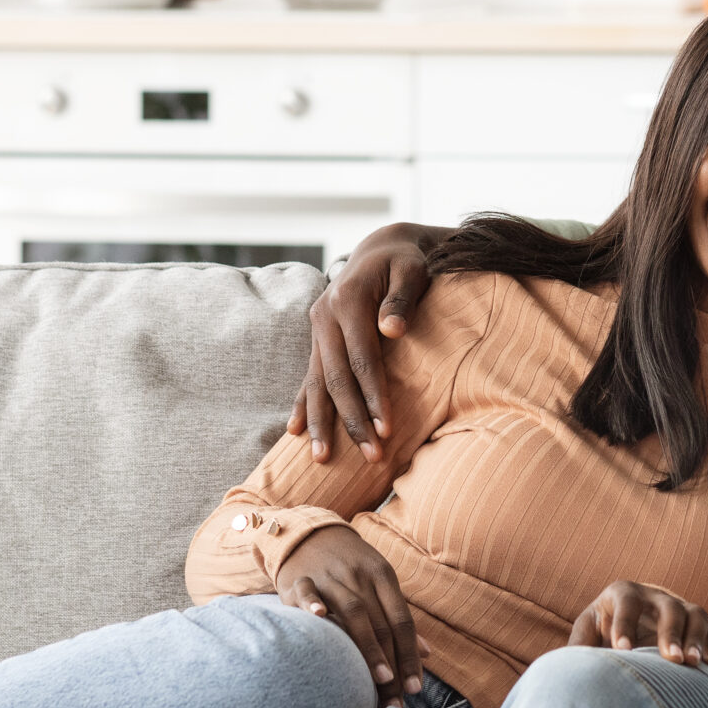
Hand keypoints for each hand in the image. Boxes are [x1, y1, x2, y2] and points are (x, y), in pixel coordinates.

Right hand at [276, 525, 427, 704]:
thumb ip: (399, 618)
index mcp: (383, 576)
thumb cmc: (350, 566)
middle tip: (396, 698)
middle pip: (381, 623)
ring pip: (353, 610)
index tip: (416, 688)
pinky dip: (313, 603)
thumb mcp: (379, 583)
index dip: (411, 654)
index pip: (402, 620)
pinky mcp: (300, 578)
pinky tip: (320, 617)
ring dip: (368, 646)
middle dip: (392, 663)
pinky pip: (308, 590)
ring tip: (379, 679)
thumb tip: (428, 653)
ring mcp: (330, 576)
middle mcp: (359, 576)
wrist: (310, 533)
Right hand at [288, 222, 449, 464]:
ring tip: (322, 459)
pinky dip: (303, 404)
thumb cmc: (405, 262)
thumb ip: (402, 298)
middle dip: (352, 419)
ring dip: (321, 422)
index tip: (388, 429)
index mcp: (347, 300)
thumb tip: (394, 330)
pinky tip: (296, 431)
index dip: (373, 395)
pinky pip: (308, 376)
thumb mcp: (411, 270)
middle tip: (371, 455)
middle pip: (337, 377)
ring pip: (317, 382)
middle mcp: (325, 317)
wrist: (382, 248)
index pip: (362, 358)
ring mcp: (318, 329)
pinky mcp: (318, 339)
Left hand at [568, 581, 707, 668]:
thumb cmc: (603, 631)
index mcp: (623, 593)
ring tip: (695, 664)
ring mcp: (679, 607)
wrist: (629, 627)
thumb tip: (565, 666)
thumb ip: (578, 646)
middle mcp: (654, 596)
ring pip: (696, 614)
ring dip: (697, 638)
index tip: (622, 651)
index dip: (625, 625)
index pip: (626, 602)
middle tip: (671, 661)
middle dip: (671, 633)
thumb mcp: (587, 632)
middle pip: (669, 607)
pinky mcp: (697, 623)